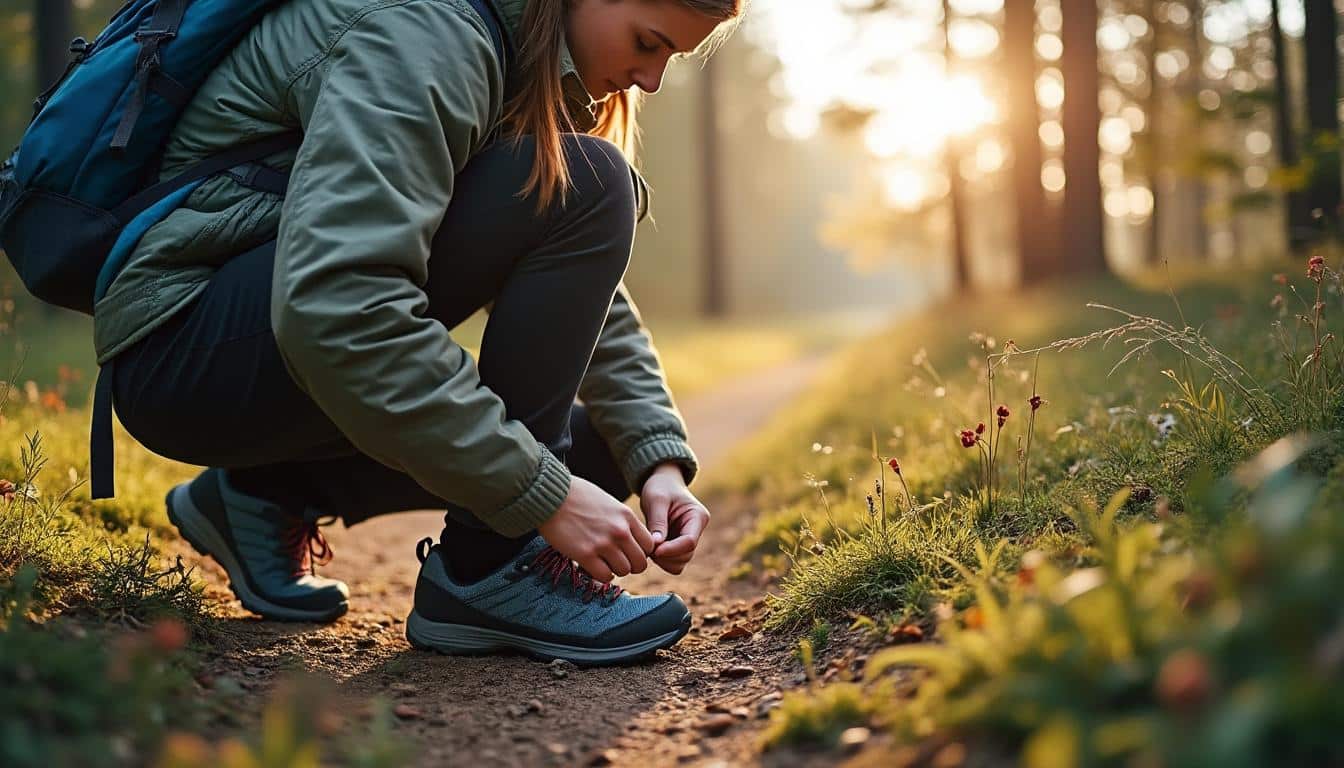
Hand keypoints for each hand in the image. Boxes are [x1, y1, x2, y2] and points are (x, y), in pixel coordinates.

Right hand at [538, 476, 654, 581]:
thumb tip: (631, 539)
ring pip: (624, 571)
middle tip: (618, 561)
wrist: (552, 495)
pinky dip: (602, 576)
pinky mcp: (585, 555)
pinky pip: (605, 576)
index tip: (629, 552)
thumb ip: (622, 521)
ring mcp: (603, 544)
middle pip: (640, 562)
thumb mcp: (609, 503)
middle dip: (631, 565)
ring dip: (615, 570)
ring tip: (604, 562)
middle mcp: (620, 531)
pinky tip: (594, 567)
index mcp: (627, 516)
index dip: (641, 552)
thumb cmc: (577, 497)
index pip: (650, 545)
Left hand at [640, 463, 710, 574]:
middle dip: (666, 556)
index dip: (672, 549)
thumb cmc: (660, 487)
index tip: (655, 550)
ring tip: (648, 547)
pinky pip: (673, 561)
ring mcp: (688, 539)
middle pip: (686, 555)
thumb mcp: (656, 499)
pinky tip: (651, 549)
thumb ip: (657, 521)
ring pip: (680, 562)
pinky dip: (662, 560)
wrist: (662, 483)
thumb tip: (656, 545)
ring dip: (663, 560)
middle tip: (648, 548)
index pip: (689, 542)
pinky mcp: (678, 544)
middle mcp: (696, 530)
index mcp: (698, 516)